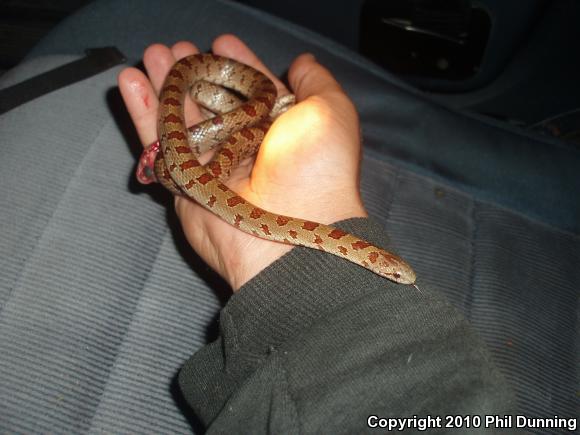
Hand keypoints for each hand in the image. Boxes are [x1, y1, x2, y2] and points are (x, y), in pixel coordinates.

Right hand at [118, 34, 366, 290]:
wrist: (289, 230)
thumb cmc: (316, 168)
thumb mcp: (331, 112)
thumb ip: (315, 82)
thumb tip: (301, 62)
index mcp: (278, 131)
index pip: (253, 90)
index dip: (238, 64)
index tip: (223, 40)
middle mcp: (245, 148)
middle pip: (213, 102)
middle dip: (196, 73)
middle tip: (179, 48)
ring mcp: (213, 165)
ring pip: (182, 118)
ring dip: (165, 85)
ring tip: (154, 54)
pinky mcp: (184, 182)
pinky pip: (158, 144)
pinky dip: (143, 113)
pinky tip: (131, 82)